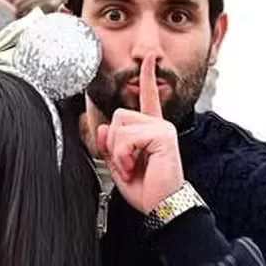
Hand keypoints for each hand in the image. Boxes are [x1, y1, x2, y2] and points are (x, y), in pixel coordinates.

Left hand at [96, 53, 184, 215]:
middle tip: (127, 164)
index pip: (148, 97)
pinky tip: (136, 167)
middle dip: (114, 143)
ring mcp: (162, 128)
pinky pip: (127, 137)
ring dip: (118, 151)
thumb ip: (109, 144)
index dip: (147, 77)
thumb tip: (103, 128)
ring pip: (120, 125)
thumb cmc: (147, 188)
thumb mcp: (119, 164)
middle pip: (119, 115)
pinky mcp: (163, 135)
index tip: (148, 59)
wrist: (162, 206)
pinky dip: (124, 156)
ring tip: (132, 167)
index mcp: (151, 128)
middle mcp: (159, 124)